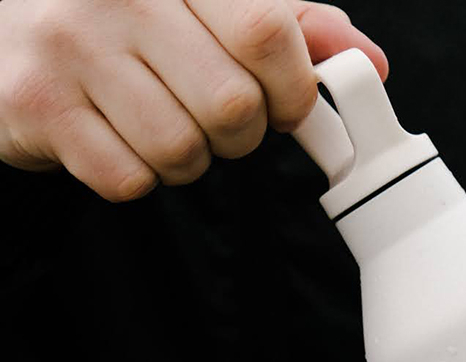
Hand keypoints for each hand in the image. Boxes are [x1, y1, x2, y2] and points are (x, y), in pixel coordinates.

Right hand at [0, 0, 386, 199]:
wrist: (6, 30)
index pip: (266, 33)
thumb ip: (286, 25)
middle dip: (239, 134)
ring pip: (183, 152)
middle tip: (212, 116)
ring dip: (186, 158)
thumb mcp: (207, 5)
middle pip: (233, 108)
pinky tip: (112, 136)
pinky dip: (136, 174)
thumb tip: (369, 61)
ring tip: (154, 121)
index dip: (293, 88)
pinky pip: (130, 179)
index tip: (288, 104)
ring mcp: (68, 46)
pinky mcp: (37, 105)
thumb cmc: (123, 20)